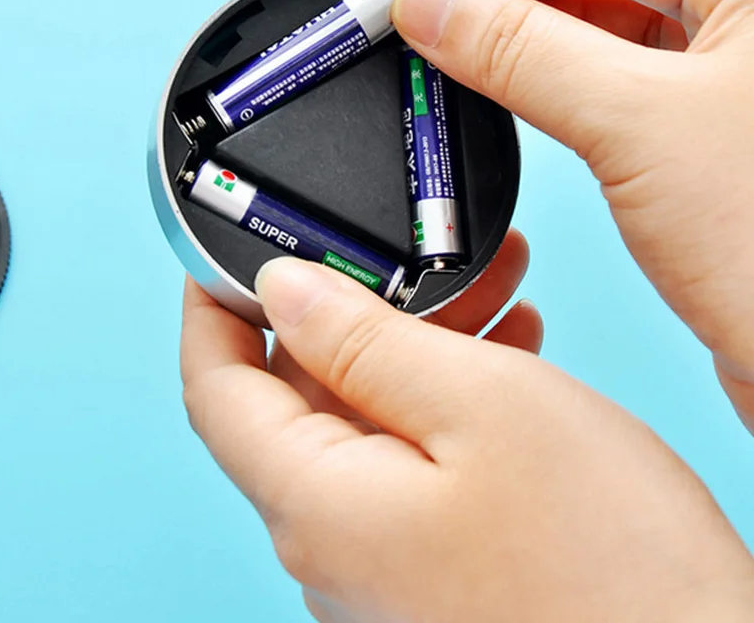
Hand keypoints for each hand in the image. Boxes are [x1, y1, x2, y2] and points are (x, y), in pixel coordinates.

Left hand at [181, 247, 753, 621]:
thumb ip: (364, 342)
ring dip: (417, 340)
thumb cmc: (604, 563)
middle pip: (300, 393)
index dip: (211, 306)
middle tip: (414, 252)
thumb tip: (284, 289)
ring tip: (488, 287)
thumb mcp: (477, 405)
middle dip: (354, 307)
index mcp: (316, 501)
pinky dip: (444, 391)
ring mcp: (381, 552)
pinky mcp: (430, 555)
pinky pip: (410, 452)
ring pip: (368, 414)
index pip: (214, 386)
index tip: (227, 252)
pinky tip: (504, 349)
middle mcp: (331, 537)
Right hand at [392, 0, 753, 432]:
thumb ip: (522, 54)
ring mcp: (725, 93)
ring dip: (522, 47)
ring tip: (449, 53)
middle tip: (426, 13)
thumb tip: (433, 8)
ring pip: (603, 43)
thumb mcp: (636, 121)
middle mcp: (752, 27)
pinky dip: (550, 97)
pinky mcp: (702, 152)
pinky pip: (609, 100)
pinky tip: (506, 102)